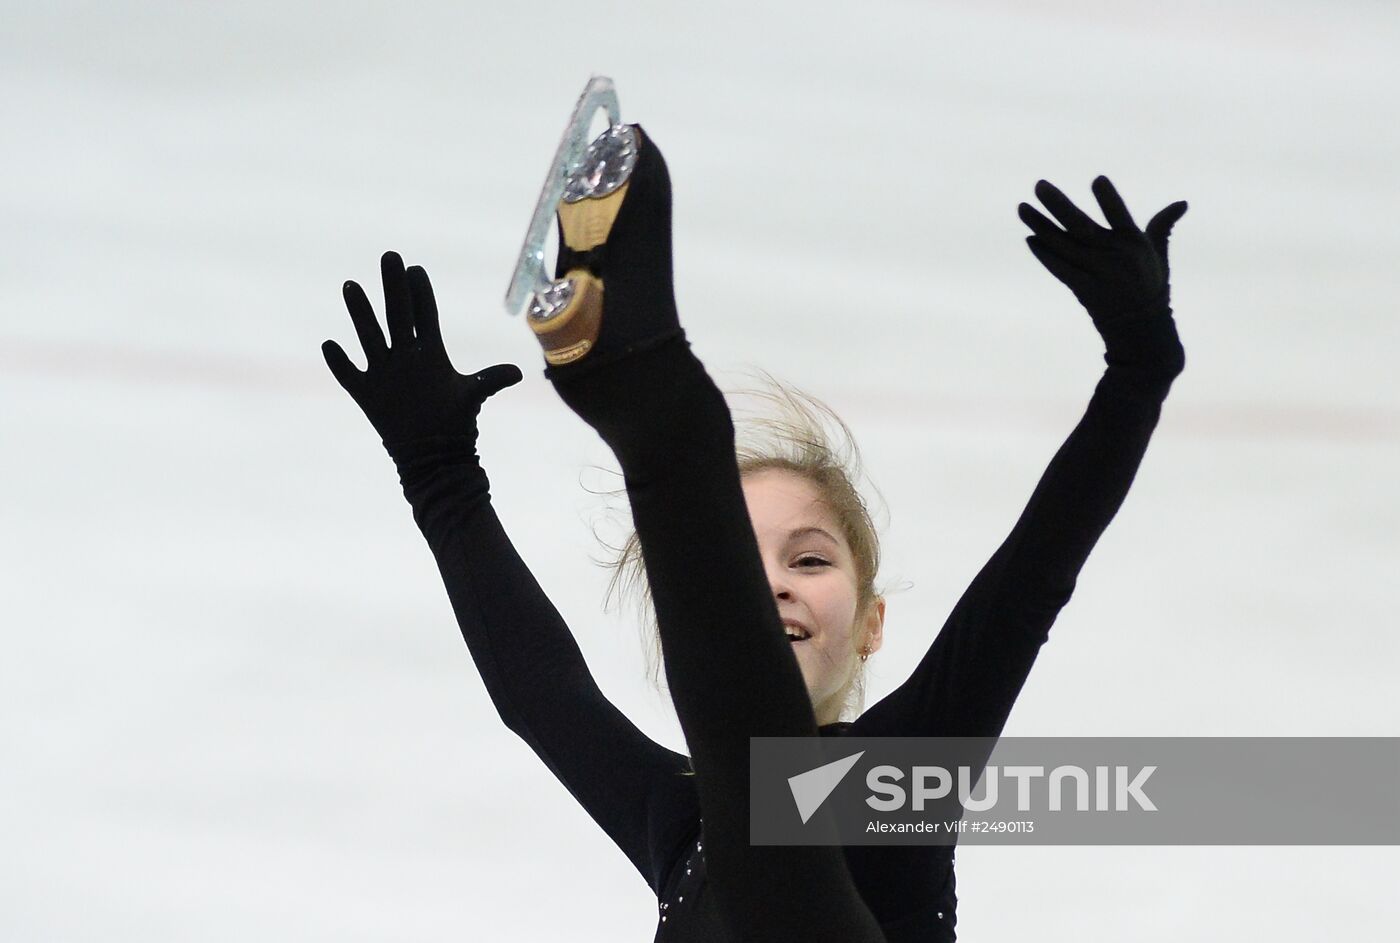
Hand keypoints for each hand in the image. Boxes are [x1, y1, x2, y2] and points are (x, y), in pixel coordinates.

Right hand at [322, 251, 521, 444]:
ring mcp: (384, 372)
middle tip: (390, 257)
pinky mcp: (367, 394)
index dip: (421, 292)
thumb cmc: (455, 422)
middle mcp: (405, 356)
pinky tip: (330, 345)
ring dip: (360, 313)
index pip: (424, 314)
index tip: (416, 268)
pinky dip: (339, 362)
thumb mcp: (472, 396)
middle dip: (393, 287)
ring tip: (351, 285)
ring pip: (369, 336)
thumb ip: (490, 381)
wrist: (433, 453)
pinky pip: (348, 374)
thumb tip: (518, 374)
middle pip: (397, 315)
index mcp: (430, 352)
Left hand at [1019, 177, 1186, 326]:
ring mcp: (1097, 273)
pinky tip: (1030, 238)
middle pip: (1081, 226)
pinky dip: (1044, 255)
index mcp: (1134, 243)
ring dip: (1041, 226)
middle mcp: (1114, 256)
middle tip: (1039, 186)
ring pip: (1063, 245)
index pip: (1121, 216)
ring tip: (1023, 208)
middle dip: (1058, 205)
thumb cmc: (1149, 282)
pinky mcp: (1083, 289)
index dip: (1110, 200)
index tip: (1098, 179)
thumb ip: (1162, 225)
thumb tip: (1182, 203)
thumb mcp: (1158, 253)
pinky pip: (1059, 269)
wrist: (1140, 326)